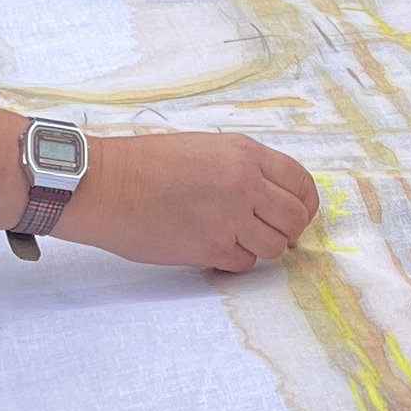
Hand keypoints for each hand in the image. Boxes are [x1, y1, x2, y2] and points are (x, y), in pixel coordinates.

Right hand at [57, 130, 319, 272]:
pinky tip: (210, 247)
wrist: (106, 185)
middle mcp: (245, 184)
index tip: (295, 214)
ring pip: (273, 247)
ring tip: (232, 239)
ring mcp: (230, 218)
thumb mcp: (204, 148)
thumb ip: (243, 168)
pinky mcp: (210, 247)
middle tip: (267, 233)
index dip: (304, 204)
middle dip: (286, 231)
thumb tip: (271, 197)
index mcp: (246, 154)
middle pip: (295, 219)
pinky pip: (242, 263)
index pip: (301, 184)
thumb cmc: (145, 164)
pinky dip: (232, 260)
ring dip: (258, 247)